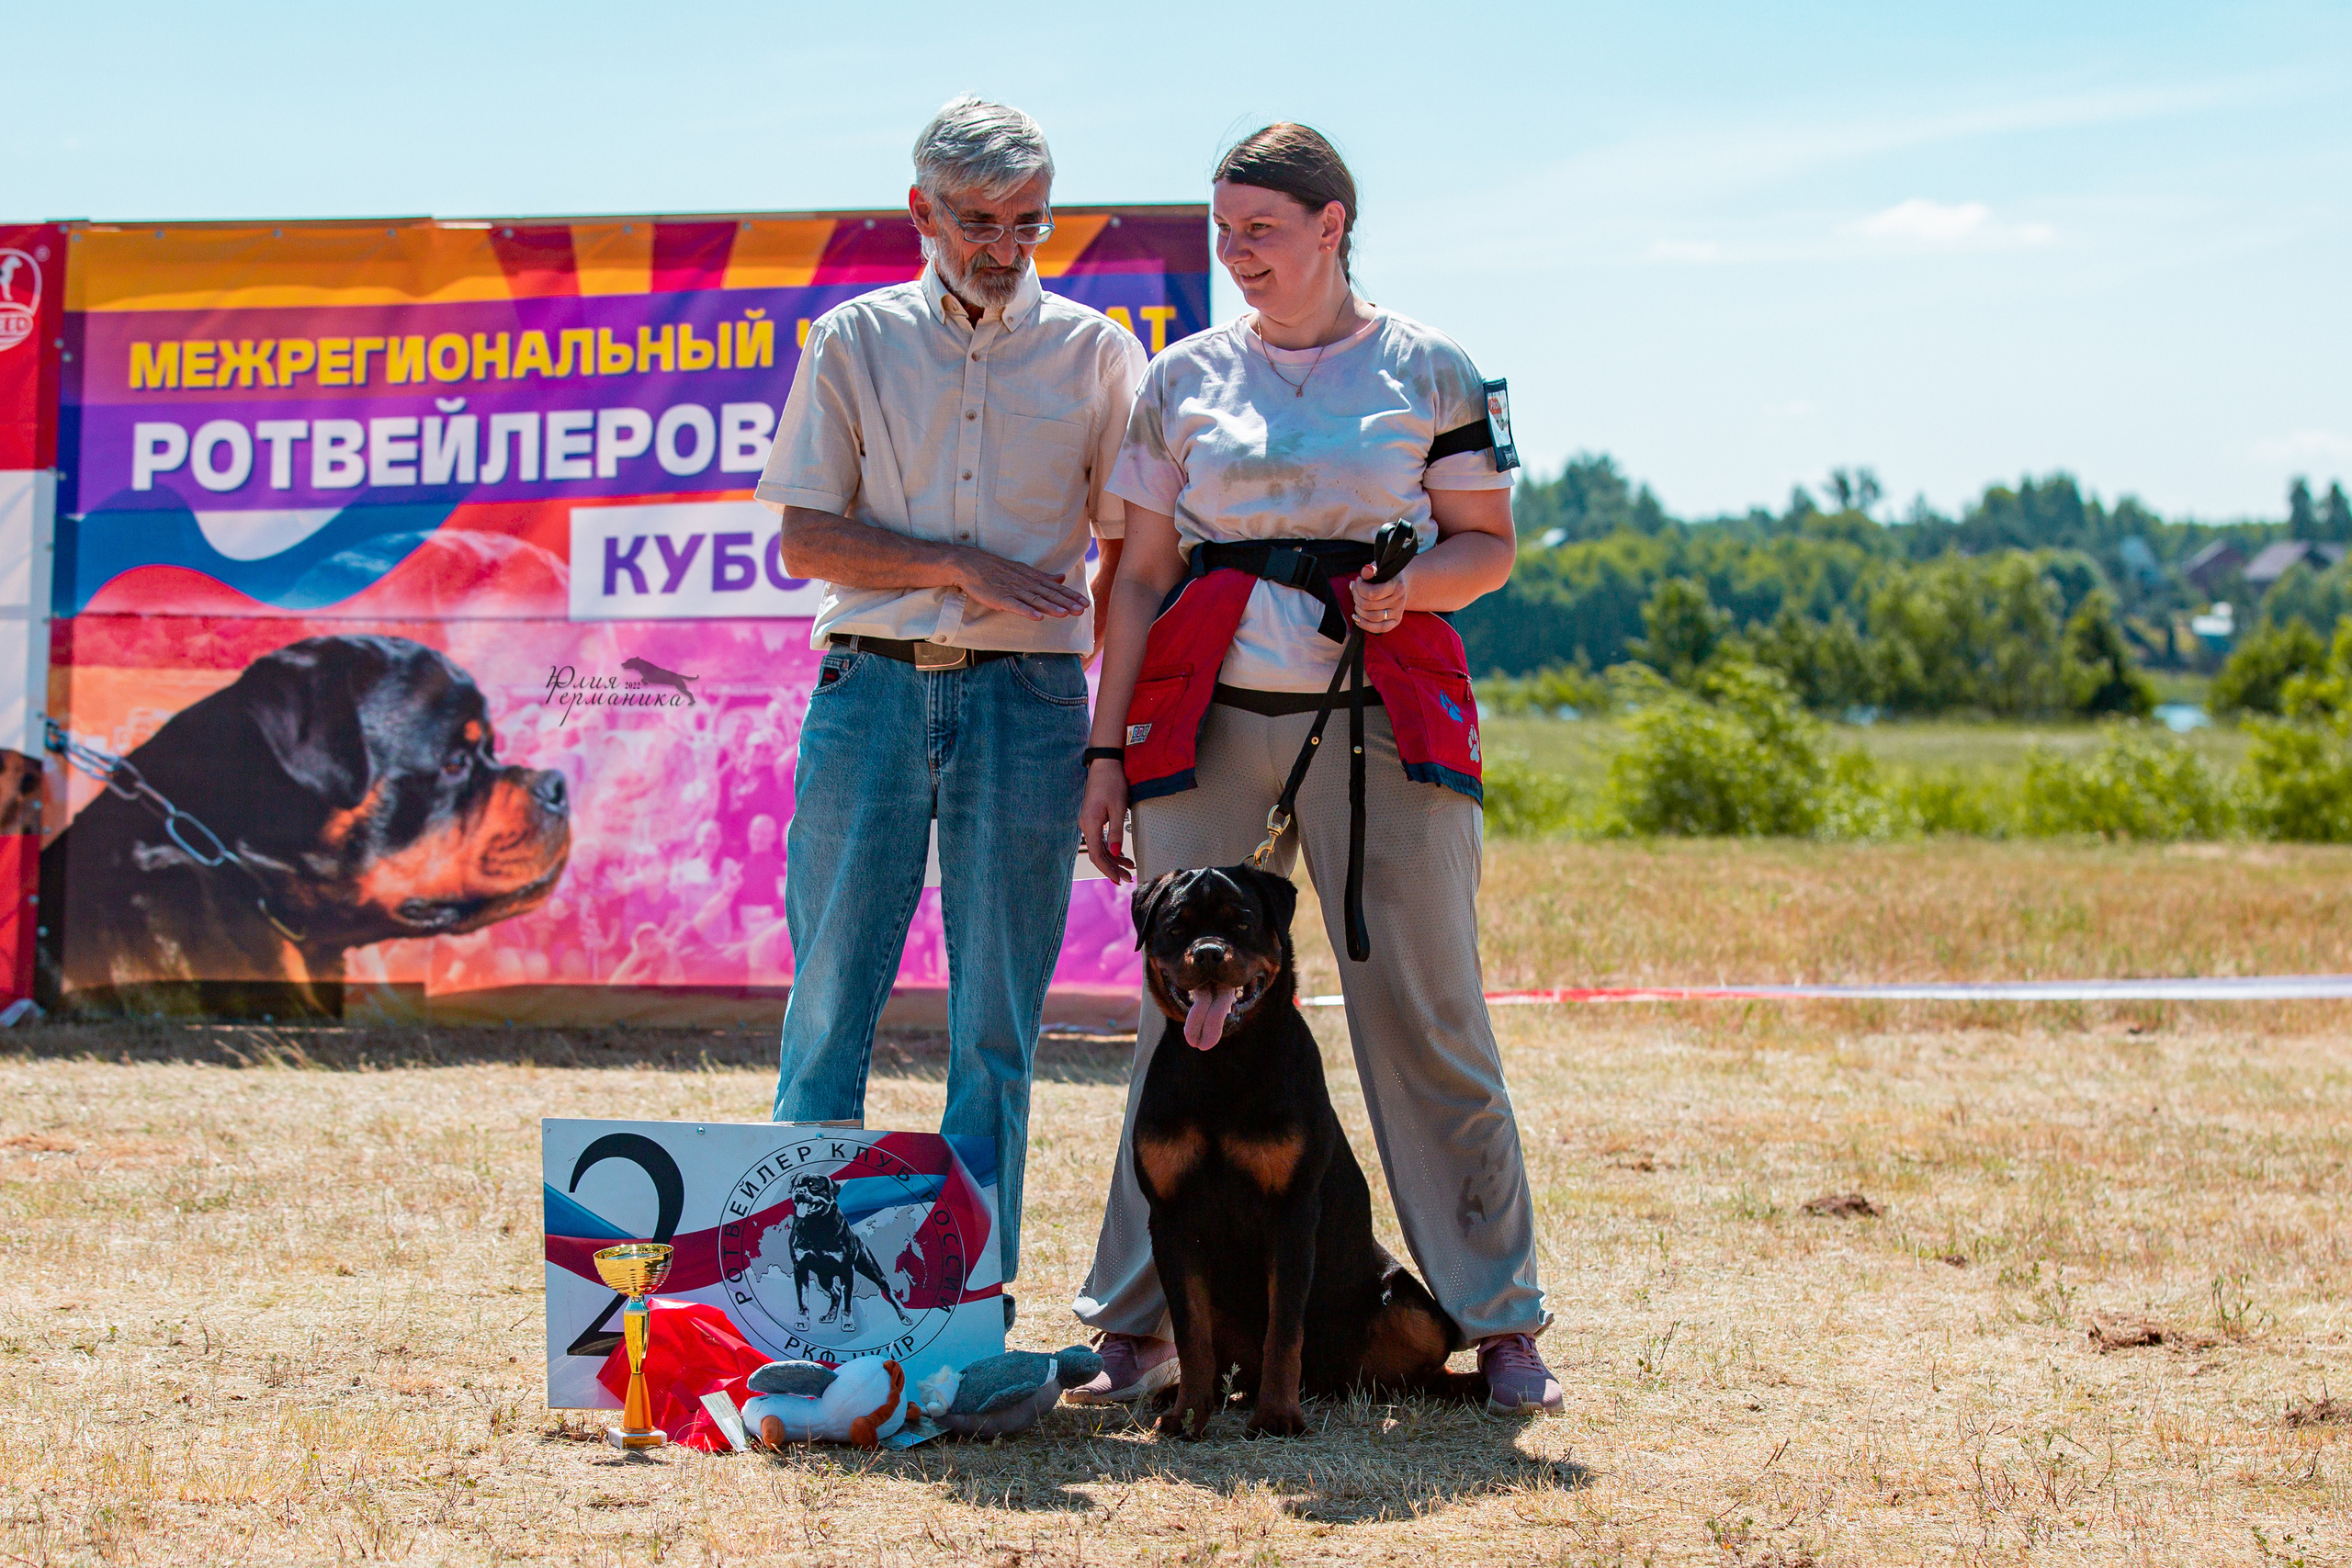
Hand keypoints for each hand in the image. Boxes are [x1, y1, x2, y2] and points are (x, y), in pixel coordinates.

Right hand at [956, 550, 1089, 619]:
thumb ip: (1043, 577)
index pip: (1055, 588)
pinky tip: (1037, 617)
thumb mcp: (1023, 571)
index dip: (1070, 596)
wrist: (970, 564)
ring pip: (1035, 600)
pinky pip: (1015, 606)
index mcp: (1032, 578)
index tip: (1085, 603)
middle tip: (1082, 610)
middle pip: (1049, 594)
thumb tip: (1062, 577)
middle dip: (1066, 602)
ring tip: (1065, 614)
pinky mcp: (1000, 598)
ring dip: (1050, 607)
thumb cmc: (997, 569)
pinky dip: (1026, 611)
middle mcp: (1026, 583)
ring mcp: (1013, 591)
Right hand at [1080, 760, 1133, 882]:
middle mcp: (1086, 825)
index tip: (1119, 879)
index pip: (1097, 855)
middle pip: (1098, 854)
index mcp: (1091, 824)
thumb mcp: (1118, 808)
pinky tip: (1121, 854)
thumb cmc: (1112, 783)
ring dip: (1113, 859)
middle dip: (1112, 868)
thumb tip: (1115, 853)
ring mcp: (1088, 822)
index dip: (1108, 870)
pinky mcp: (1093, 819)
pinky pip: (1100, 839)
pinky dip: (1111, 848)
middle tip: (1128, 879)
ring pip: (1099, 847)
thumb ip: (1116, 832)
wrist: (1104, 765)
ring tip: (1129, 868)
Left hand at [1352, 561, 1410, 634]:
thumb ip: (1370, 570)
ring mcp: (1398, 612)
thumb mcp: (1379, 568)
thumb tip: (1365, 572)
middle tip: (1355, 591)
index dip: (1359, 588)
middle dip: (1356, 597)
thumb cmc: (1386, 575)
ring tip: (1356, 602)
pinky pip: (1378, 628)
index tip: (1358, 581)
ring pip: (1371, 617)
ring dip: (1358, 610)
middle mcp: (1399, 601)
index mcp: (1397, 586)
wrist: (1400, 584)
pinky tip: (1357, 618)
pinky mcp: (1396, 621)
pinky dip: (1365, 624)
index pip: (1372, 593)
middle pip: (1368, 605)